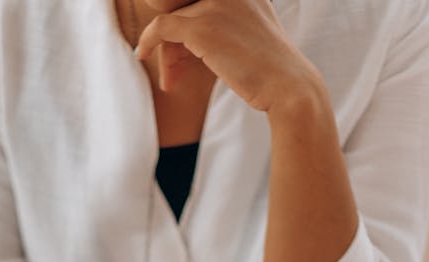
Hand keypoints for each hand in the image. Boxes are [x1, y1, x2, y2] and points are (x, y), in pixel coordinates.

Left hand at [139, 0, 315, 108]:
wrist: (287, 87)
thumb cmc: (268, 72)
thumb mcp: (246, 37)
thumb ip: (220, 28)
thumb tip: (181, 38)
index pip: (198, 3)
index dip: (186, 26)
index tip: (182, 53)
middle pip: (185, 11)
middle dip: (174, 43)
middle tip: (174, 73)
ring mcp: (216, 5)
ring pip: (173, 21)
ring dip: (167, 54)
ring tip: (171, 81)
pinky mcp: (203, 27)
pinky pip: (161, 27)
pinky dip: (148, 40)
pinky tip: (142, 55)